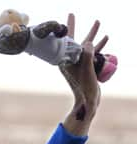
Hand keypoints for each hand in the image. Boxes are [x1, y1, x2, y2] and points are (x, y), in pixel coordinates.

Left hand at [60, 14, 107, 134]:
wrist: (88, 102)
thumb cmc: (85, 88)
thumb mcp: (86, 70)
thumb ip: (87, 56)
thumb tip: (88, 42)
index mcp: (66, 61)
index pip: (66, 41)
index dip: (67, 27)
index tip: (67, 16)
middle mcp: (70, 61)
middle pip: (73, 40)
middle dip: (75, 26)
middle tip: (72, 14)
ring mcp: (78, 64)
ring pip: (85, 45)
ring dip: (92, 34)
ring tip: (97, 22)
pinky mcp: (86, 67)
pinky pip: (92, 53)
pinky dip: (98, 46)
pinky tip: (105, 38)